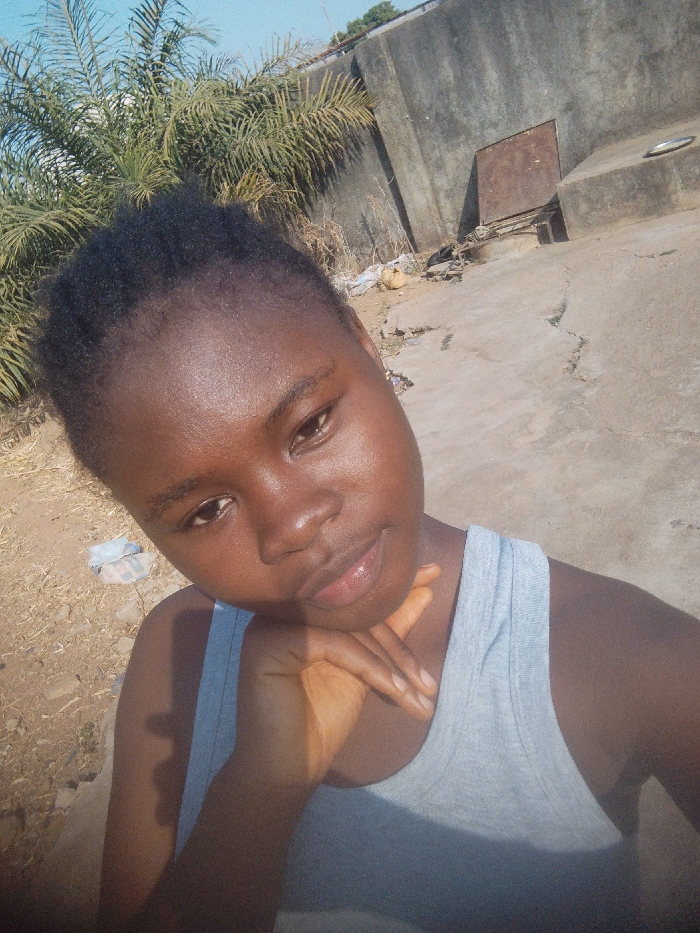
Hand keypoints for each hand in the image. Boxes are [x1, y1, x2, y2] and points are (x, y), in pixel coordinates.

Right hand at [232, 564, 440, 788]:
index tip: (435, 574)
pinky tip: (396, 692)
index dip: (395, 587)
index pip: (354, 594)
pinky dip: (372, 668)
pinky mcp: (268, 643)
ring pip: (349, 627)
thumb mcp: (366, 670)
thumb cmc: (319, 721)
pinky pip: (336, 644)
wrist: (286, 773)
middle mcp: (281, 608)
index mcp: (301, 607)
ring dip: (393, 662)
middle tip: (430, 683)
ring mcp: (270, 623)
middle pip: (354, 610)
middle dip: (400, 647)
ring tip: (422, 695)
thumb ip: (389, 630)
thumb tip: (425, 588)